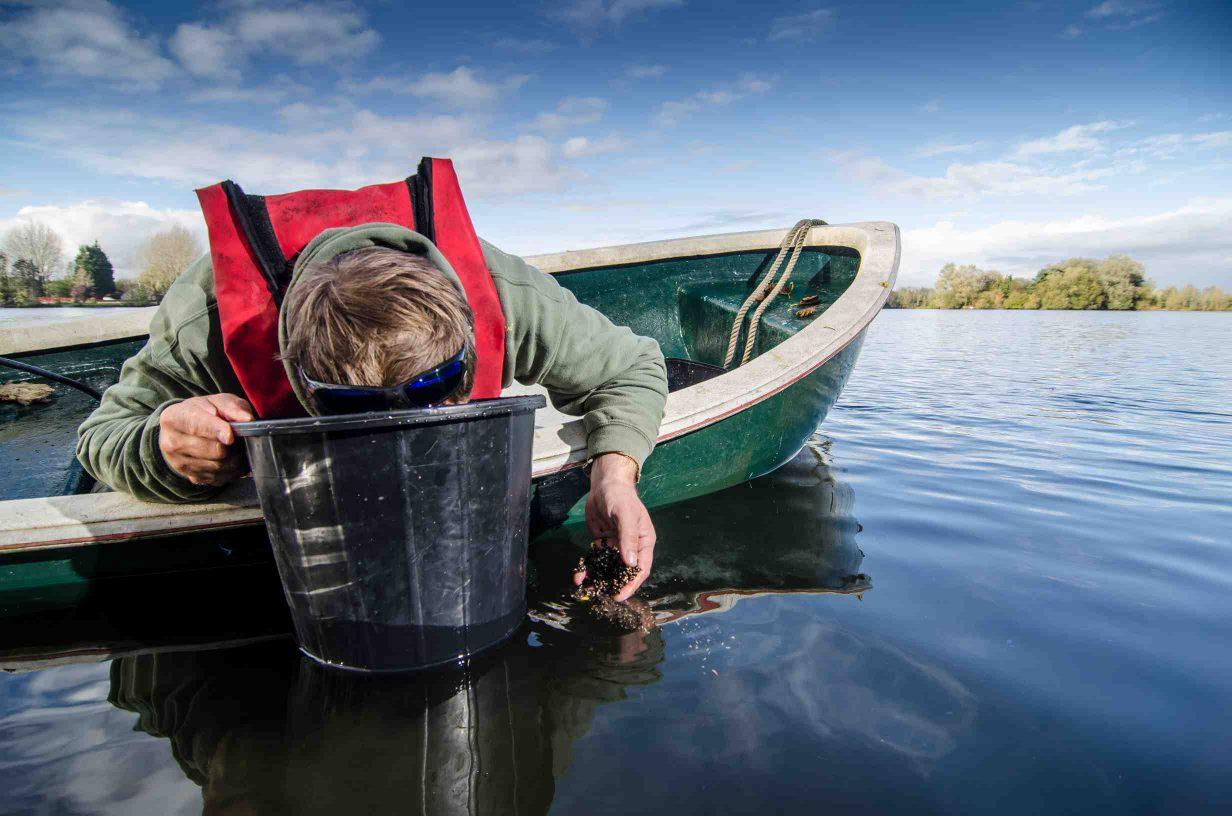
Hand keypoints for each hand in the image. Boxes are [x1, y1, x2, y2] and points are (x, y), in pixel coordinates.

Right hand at [158, 394, 253, 486]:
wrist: (187, 429)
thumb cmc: (204, 412)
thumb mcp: (217, 401)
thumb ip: (232, 407)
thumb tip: (247, 419)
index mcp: (174, 418)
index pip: (196, 425)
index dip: (216, 430)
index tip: (230, 435)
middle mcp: (171, 443)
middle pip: (214, 450)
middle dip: (233, 445)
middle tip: (239, 437)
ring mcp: (179, 464)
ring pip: (220, 466)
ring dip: (235, 457)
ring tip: (236, 446)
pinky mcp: (192, 477)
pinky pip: (221, 477)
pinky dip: (232, 469)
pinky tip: (232, 457)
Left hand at [580, 453, 655, 600]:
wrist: (605, 484)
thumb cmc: (621, 497)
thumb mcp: (626, 515)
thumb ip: (628, 538)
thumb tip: (630, 563)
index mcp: (643, 542)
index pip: (640, 568)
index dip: (631, 583)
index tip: (620, 595)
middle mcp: (630, 547)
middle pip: (624, 571)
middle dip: (614, 584)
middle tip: (602, 595)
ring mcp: (615, 545)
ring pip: (608, 567)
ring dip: (599, 578)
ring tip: (588, 589)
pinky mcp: (602, 542)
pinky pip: (596, 559)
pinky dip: (589, 568)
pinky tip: (579, 576)